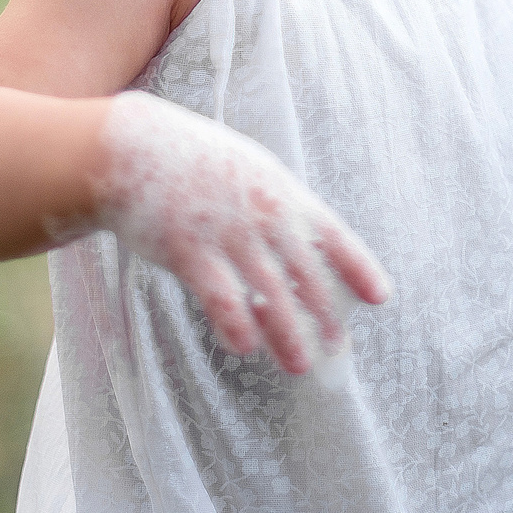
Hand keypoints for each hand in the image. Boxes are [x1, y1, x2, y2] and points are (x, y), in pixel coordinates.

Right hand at [93, 90, 391, 374]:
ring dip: (288, 335)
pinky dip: (237, 327)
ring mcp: (227, 233)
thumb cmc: (193, 162)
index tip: (381, 299)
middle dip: (326, 316)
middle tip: (339, 349)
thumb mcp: (250, 171)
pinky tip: (243, 347)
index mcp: (282, 192)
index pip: (333, 235)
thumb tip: (306, 242)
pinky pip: (222, 299)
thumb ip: (278, 205)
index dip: (359, 268)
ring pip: (271, 295)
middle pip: (307, 275)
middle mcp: (263, 214)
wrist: (131, 147)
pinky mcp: (188, 251)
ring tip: (299, 365)